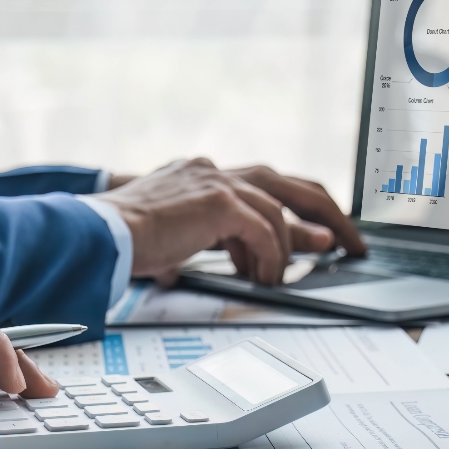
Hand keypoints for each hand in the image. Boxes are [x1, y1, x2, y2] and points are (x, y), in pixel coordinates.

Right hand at [98, 158, 365, 285]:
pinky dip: (270, 256)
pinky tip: (263, 277)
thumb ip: (234, 241)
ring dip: (287, 248)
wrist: (97, 237)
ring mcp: (216, 182)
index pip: (269, 185)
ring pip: (278, 212)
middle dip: (327, 215)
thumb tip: (272, 258)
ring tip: (280, 277)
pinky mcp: (217, 201)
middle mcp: (214, 171)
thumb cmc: (127, 245)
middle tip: (351, 244)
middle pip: (291, 185)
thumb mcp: (188, 241)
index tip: (323, 235)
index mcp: (204, 176)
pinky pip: (264, 229)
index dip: (301, 210)